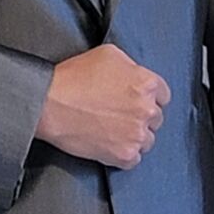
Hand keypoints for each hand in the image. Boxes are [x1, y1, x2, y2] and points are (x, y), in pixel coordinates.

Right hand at [34, 44, 168, 168]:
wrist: (50, 104)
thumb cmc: (73, 78)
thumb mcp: (108, 54)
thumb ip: (131, 66)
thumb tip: (136, 74)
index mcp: (146, 84)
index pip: (163, 95)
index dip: (148, 97)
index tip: (136, 101)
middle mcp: (146, 110)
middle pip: (156, 118)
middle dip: (140, 116)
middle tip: (119, 114)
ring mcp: (136, 134)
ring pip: (148, 140)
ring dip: (134, 136)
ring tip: (113, 130)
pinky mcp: (124, 155)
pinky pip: (134, 159)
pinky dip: (124, 154)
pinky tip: (109, 143)